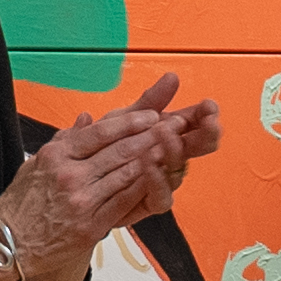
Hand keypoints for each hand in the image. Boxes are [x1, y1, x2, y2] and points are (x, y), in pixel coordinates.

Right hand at [0, 107, 176, 279]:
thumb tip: (88, 118)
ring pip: (126, 175)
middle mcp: (69, 175)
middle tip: (176, 125)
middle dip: (152, 136)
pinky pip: (125, 202)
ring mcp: (82, 201)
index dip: (130, 123)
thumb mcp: (36, 163)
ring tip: (176, 146)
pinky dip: (145, 188)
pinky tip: (161, 177)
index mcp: (56, 155)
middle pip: (119, 151)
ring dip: (155, 159)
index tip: (153, 115)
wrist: (9, 243)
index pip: (100, 133)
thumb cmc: (23, 202)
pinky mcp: (91, 225)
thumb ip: (65, 140)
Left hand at [103, 73, 221, 224]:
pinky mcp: (147, 204)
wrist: (71, 184)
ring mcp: (161, 182)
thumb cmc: (97, 150)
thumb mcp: (122, 119)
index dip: (205, 116)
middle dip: (205, 134)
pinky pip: (160, 197)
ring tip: (168, 133)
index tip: (209, 106)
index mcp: (167, 136)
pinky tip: (151, 164)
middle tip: (209, 122)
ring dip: (176, 151)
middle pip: (197, 148)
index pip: (195, 124)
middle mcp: (169, 159)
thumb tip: (173, 77)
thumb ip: (149, 101)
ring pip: (179, 170)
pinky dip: (157, 180)